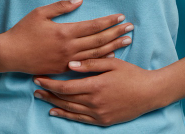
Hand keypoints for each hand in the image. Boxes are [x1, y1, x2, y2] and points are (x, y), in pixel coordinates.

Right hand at [0, 0, 133, 74]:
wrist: (10, 54)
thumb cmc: (23, 31)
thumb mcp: (40, 13)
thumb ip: (61, 7)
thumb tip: (79, 0)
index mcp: (64, 32)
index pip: (93, 26)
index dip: (108, 21)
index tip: (120, 17)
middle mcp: (69, 48)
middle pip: (98, 41)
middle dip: (116, 33)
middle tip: (131, 28)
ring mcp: (67, 61)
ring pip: (95, 55)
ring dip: (113, 47)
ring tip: (126, 41)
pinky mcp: (62, 70)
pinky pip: (86, 66)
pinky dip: (99, 61)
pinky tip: (110, 58)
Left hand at [33, 57, 163, 125]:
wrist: (150, 93)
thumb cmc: (132, 74)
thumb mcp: (112, 63)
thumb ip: (90, 63)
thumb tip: (70, 64)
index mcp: (95, 86)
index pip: (66, 86)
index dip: (50, 83)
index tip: (38, 77)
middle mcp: (94, 102)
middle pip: (64, 99)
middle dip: (48, 92)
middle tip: (35, 87)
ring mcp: (98, 114)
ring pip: (70, 110)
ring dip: (53, 103)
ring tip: (41, 97)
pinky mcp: (102, 121)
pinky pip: (79, 119)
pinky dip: (66, 115)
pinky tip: (55, 112)